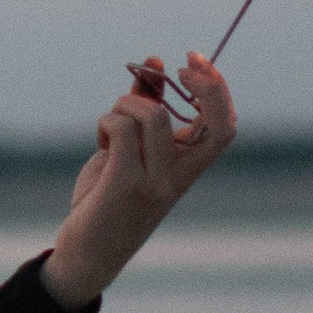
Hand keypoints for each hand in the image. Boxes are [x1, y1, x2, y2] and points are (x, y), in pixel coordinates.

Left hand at [40, 54, 236, 307]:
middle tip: (170, 69)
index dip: (218, 87)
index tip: (193, 60)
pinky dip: (107, 122)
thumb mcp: (128, 150)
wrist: (87, 252)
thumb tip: (154, 62)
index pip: (226, 125)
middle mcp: (180, 176)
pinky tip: (101, 140)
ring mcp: (156, 181)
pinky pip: (121, 129)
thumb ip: (143, 107)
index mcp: (189, 168)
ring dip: (124, 104)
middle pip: (215, 121)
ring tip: (111, 125)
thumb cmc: (108, 197)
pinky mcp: (125, 183)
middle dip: (204, 84)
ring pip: (152, 115)